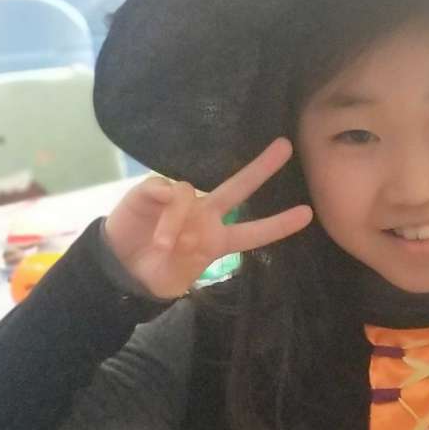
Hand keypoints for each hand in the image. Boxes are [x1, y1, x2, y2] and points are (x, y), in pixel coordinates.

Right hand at [103, 138, 312, 298]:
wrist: (120, 264)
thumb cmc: (155, 272)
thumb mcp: (173, 281)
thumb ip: (182, 264)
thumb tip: (182, 235)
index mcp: (217, 239)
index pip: (253, 232)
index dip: (278, 224)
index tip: (308, 214)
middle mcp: (205, 214)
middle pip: (238, 187)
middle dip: (262, 168)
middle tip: (286, 147)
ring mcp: (180, 200)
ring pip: (189, 193)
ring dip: (176, 221)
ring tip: (163, 245)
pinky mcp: (152, 191)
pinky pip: (164, 190)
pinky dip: (162, 207)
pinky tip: (156, 223)